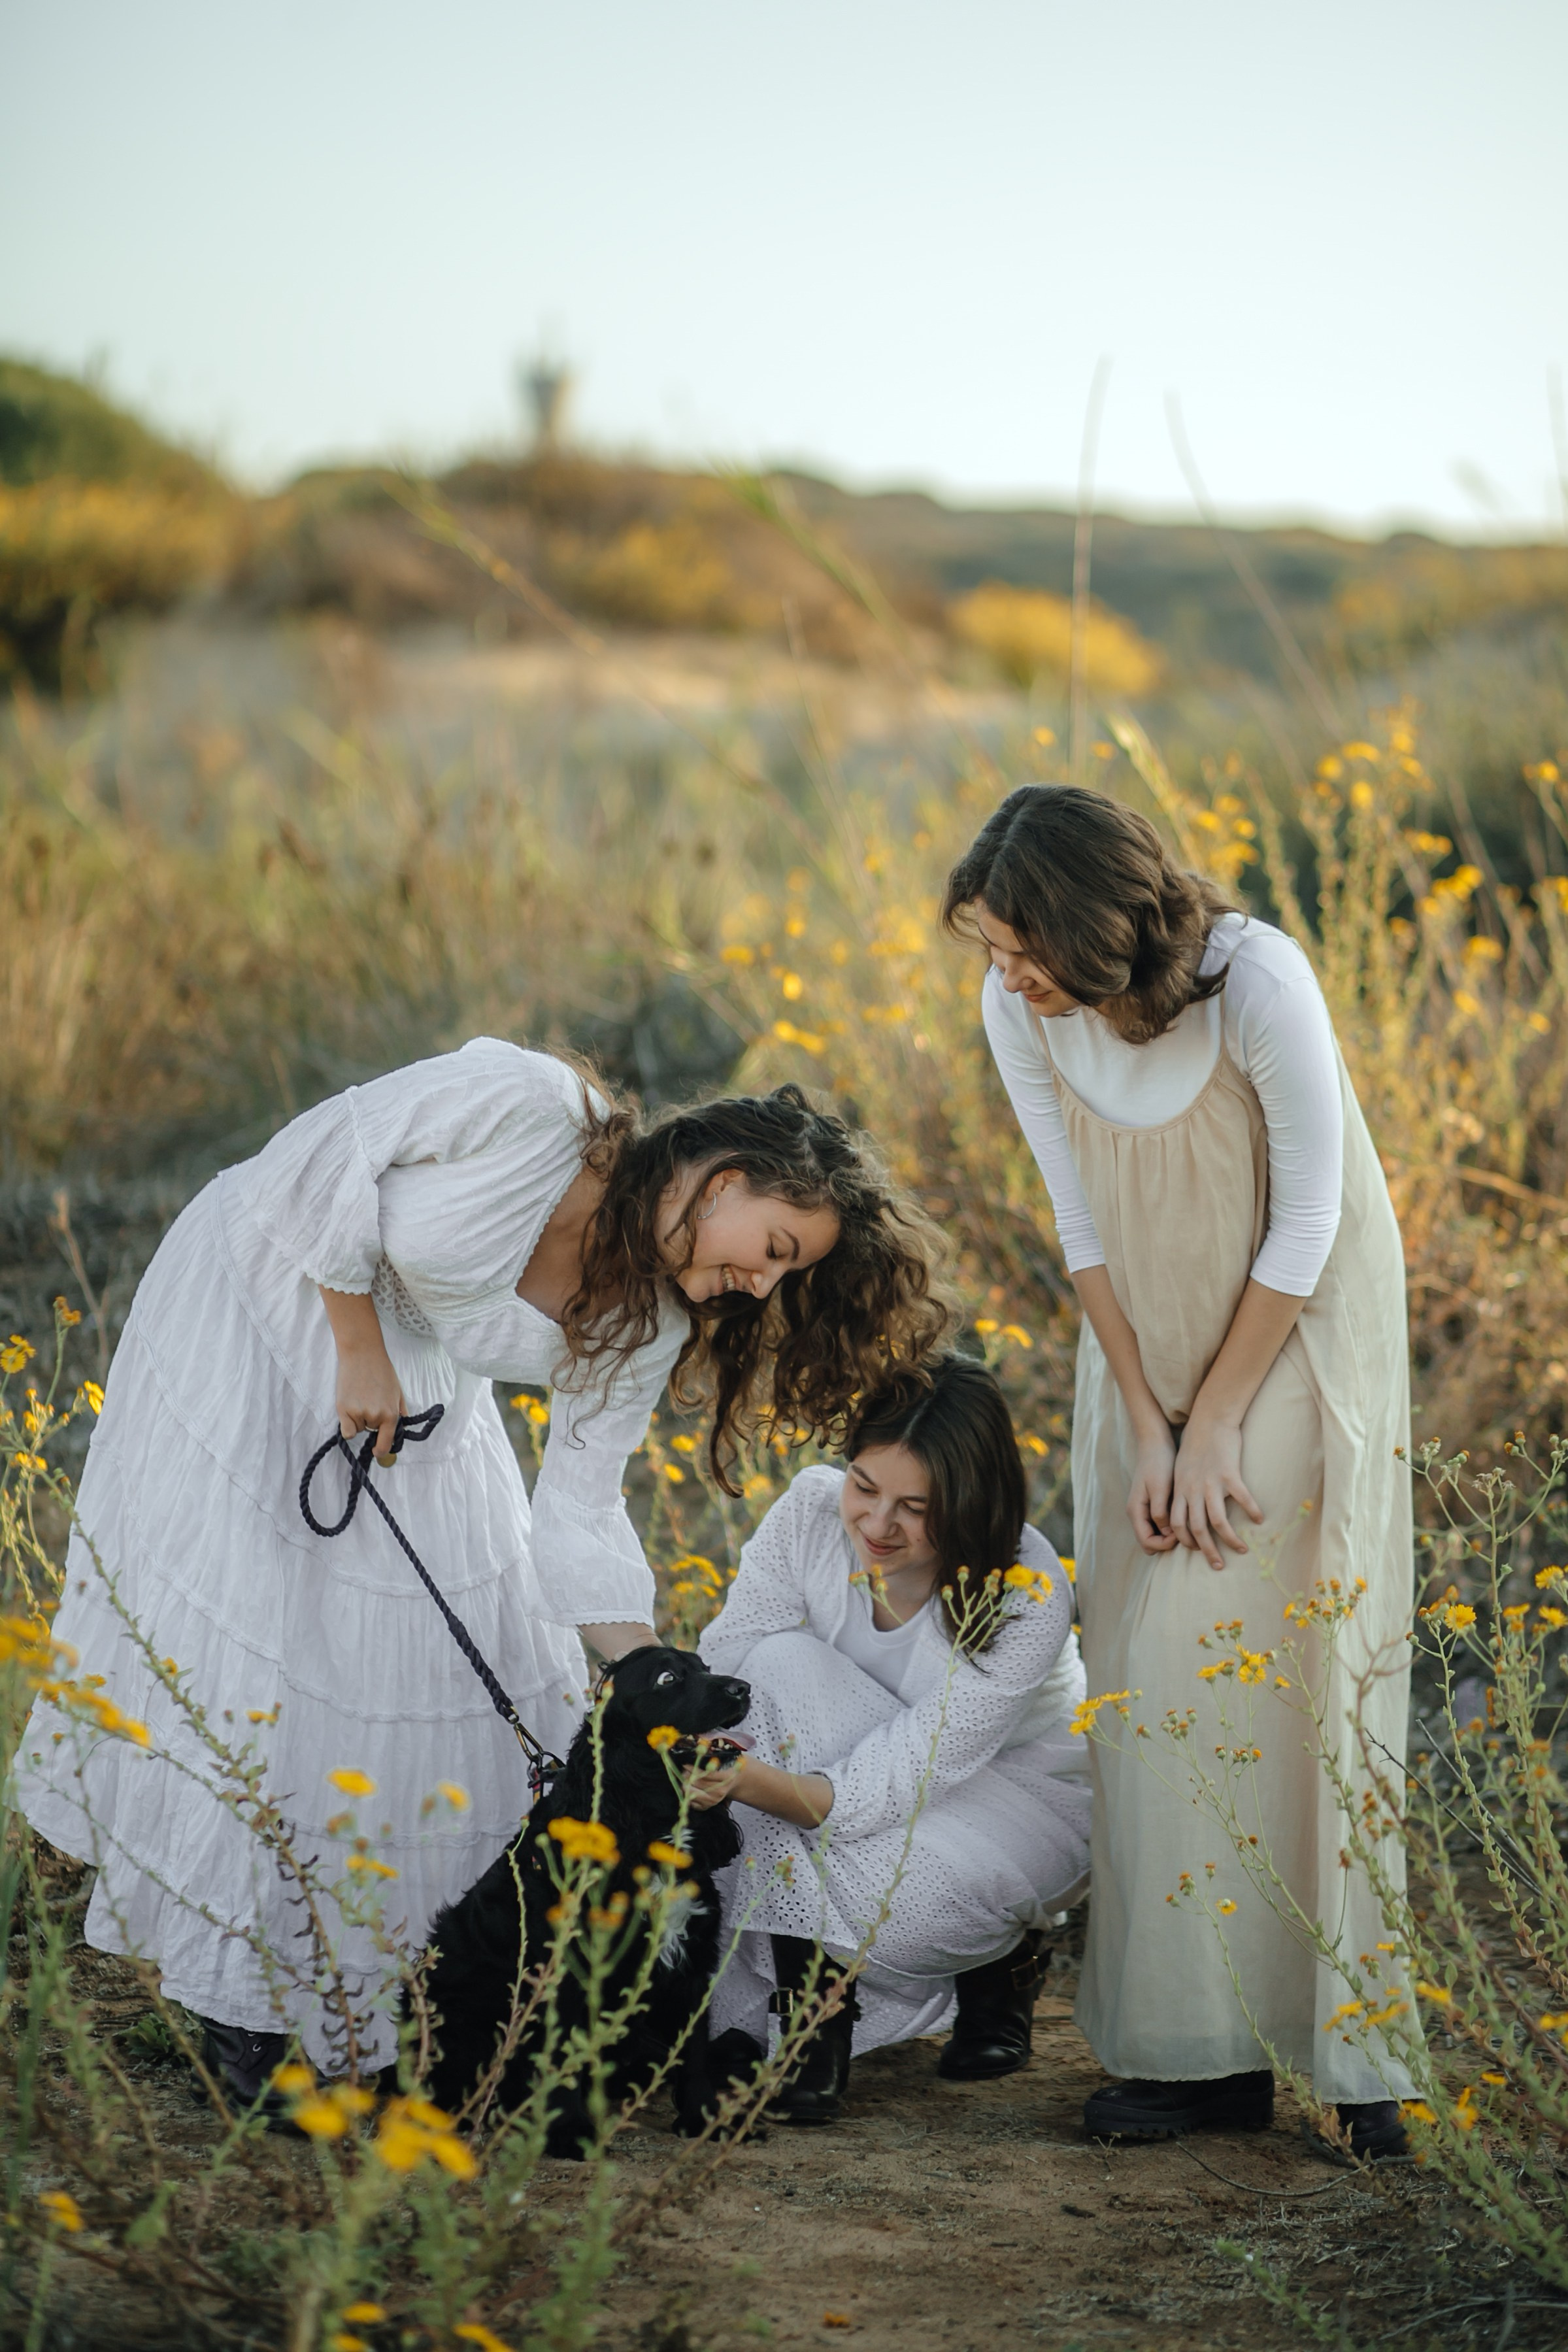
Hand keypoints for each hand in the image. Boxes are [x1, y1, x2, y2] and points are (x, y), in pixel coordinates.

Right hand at [335, 1342, 404, 1466]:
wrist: (362, 1354)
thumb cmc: (381, 1370)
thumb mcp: (398, 1391)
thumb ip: (400, 1411)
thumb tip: (402, 1428)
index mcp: (391, 1414)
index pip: (387, 1442)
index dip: (382, 1450)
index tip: (379, 1452)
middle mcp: (376, 1417)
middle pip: (371, 1431)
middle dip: (370, 1421)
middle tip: (368, 1400)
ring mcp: (359, 1414)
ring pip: (358, 1428)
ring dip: (358, 1418)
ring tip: (359, 1396)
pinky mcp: (343, 1410)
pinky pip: (346, 1430)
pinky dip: (346, 1423)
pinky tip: (348, 1406)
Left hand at [686, 1751, 744, 1811]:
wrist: (735, 1780)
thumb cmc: (728, 1765)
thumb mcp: (726, 1757)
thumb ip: (714, 1752)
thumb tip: (698, 1744)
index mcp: (726, 1778)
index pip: (705, 1775)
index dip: (692, 1769)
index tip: (685, 1763)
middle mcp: (720, 1792)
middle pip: (696, 1784)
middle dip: (687, 1775)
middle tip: (684, 1769)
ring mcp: (713, 1801)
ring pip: (691, 1794)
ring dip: (685, 1784)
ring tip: (685, 1777)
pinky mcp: (707, 1807)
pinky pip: (691, 1803)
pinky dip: (687, 1795)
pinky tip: (689, 1786)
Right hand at [1126, 1421, 1178, 1552]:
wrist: (1156, 1443)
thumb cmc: (1158, 1463)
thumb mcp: (1159, 1487)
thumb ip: (1160, 1512)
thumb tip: (1168, 1533)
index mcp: (1136, 1510)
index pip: (1147, 1542)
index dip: (1164, 1544)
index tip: (1180, 1534)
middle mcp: (1138, 1513)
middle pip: (1151, 1542)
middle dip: (1167, 1543)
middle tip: (1187, 1531)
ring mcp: (1145, 1509)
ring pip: (1157, 1534)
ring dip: (1171, 1535)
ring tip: (1189, 1525)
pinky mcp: (1154, 1504)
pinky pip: (1162, 1524)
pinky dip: (1173, 1525)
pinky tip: (1187, 1517)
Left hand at [1169, 1412, 1262, 1570]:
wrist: (1209, 1420)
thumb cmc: (1196, 1444)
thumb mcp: (1181, 1469)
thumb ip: (1183, 1490)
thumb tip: (1187, 1510)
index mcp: (1180, 1490)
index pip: (1178, 1525)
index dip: (1186, 1542)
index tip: (1197, 1551)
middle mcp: (1193, 1490)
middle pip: (1196, 1530)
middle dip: (1207, 1552)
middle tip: (1218, 1565)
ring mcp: (1211, 1483)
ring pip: (1217, 1521)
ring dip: (1229, 1540)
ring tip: (1241, 1550)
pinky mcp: (1229, 1474)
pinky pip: (1242, 1498)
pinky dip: (1251, 1511)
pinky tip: (1259, 1519)